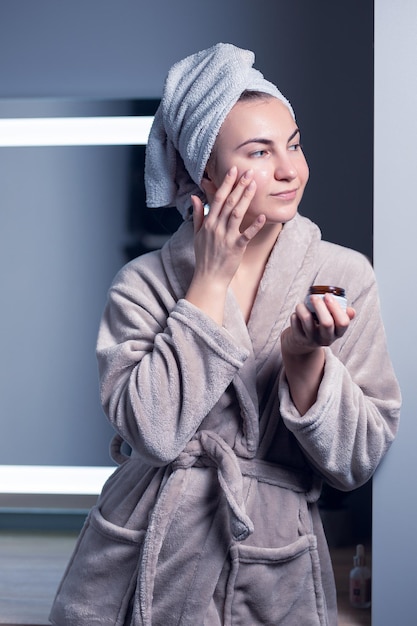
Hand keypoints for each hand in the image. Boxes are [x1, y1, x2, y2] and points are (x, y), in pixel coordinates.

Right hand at [185, 166, 265, 323]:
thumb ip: (198, 214)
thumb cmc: (204, 256)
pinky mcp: (236, 248)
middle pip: (229, 202)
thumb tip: (195, 197)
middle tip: (249, 172)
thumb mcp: (197, 234)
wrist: (208, 278)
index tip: (233, 170)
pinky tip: (263, 216)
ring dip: (246, 198)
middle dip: (239, 186)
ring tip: (254, 185)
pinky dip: (255, 226)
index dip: (226, 183)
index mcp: (208, 223)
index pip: (218, 198)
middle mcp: (217, 228)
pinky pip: (246, 235)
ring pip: (237, 214)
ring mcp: (226, 237)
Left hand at [282, 293, 355, 356]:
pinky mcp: (299, 339)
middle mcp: (326, 339)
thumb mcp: (333, 323)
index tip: (327, 296)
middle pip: (326, 323)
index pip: (343, 322)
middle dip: (320, 306)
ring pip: (307, 319)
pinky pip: (295, 321)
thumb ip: (343, 315)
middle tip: (313, 297)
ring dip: (303, 307)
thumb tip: (351, 311)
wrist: (303, 342)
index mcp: (338, 333)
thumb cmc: (320, 326)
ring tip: (302, 304)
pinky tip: (297, 315)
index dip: (336, 307)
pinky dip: (295, 314)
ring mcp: (312, 340)